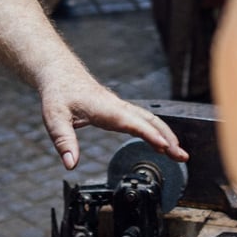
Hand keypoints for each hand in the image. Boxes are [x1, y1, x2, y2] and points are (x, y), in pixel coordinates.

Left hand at [38, 73, 187, 170]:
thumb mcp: (54, 118)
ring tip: (179, 154)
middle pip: (150, 121)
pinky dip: (156, 131)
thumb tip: (70, 164)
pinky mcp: (119, 110)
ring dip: (166, 135)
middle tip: (183, 157)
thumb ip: (63, 140)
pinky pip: (143, 120)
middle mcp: (118, 107)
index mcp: (106, 109)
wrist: (60, 73)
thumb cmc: (58, 93)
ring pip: (150, 120)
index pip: (133, 122)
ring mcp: (120, 107)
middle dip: (168, 139)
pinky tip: (161, 143)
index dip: (150, 135)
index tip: (165, 147)